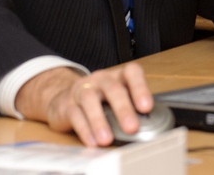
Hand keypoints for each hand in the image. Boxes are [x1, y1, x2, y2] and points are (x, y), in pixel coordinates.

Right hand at [16, 63, 153, 146]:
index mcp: (117, 77)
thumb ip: (131, 108)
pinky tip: (92, 141)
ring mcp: (82, 90)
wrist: (63, 96)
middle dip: (123, 109)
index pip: (131, 73)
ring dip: (100, 121)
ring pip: (90, 100)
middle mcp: (100, 80)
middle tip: (132, 127)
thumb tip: (150, 126)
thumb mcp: (116, 98)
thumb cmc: (99, 99)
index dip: (140, 88)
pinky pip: (75, 115)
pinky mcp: (67, 104)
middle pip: (112, 89)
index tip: (147, 107)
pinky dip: (84, 129)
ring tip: (107, 139)